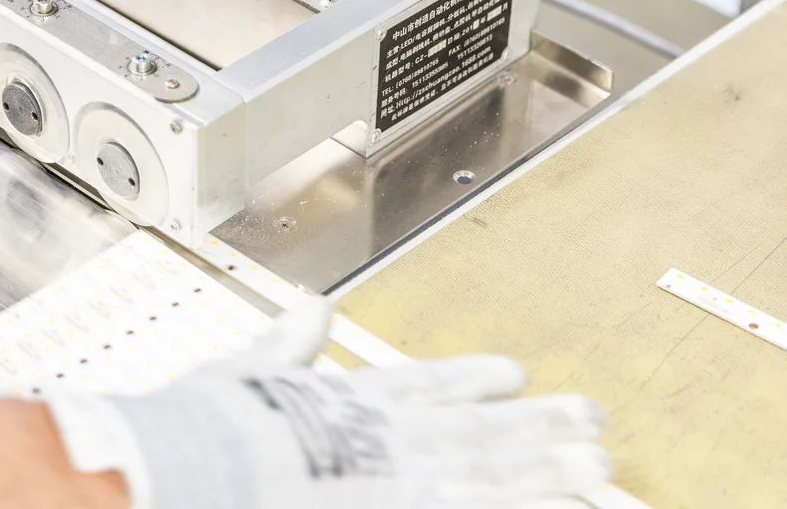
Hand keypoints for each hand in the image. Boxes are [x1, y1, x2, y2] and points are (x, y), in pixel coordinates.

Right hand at [46, 298, 609, 508]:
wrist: (198, 465)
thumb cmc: (208, 427)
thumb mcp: (245, 371)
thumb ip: (288, 344)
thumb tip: (311, 308)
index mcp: (350, 395)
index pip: (429, 383)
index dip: (476, 379)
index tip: (513, 373)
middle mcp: (388, 433)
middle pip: (480, 426)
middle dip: (536, 422)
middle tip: (590, 418)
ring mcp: (404, 477)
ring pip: (493, 469)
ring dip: (548, 465)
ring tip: (599, 461)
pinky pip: (477, 508)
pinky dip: (516, 503)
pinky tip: (558, 503)